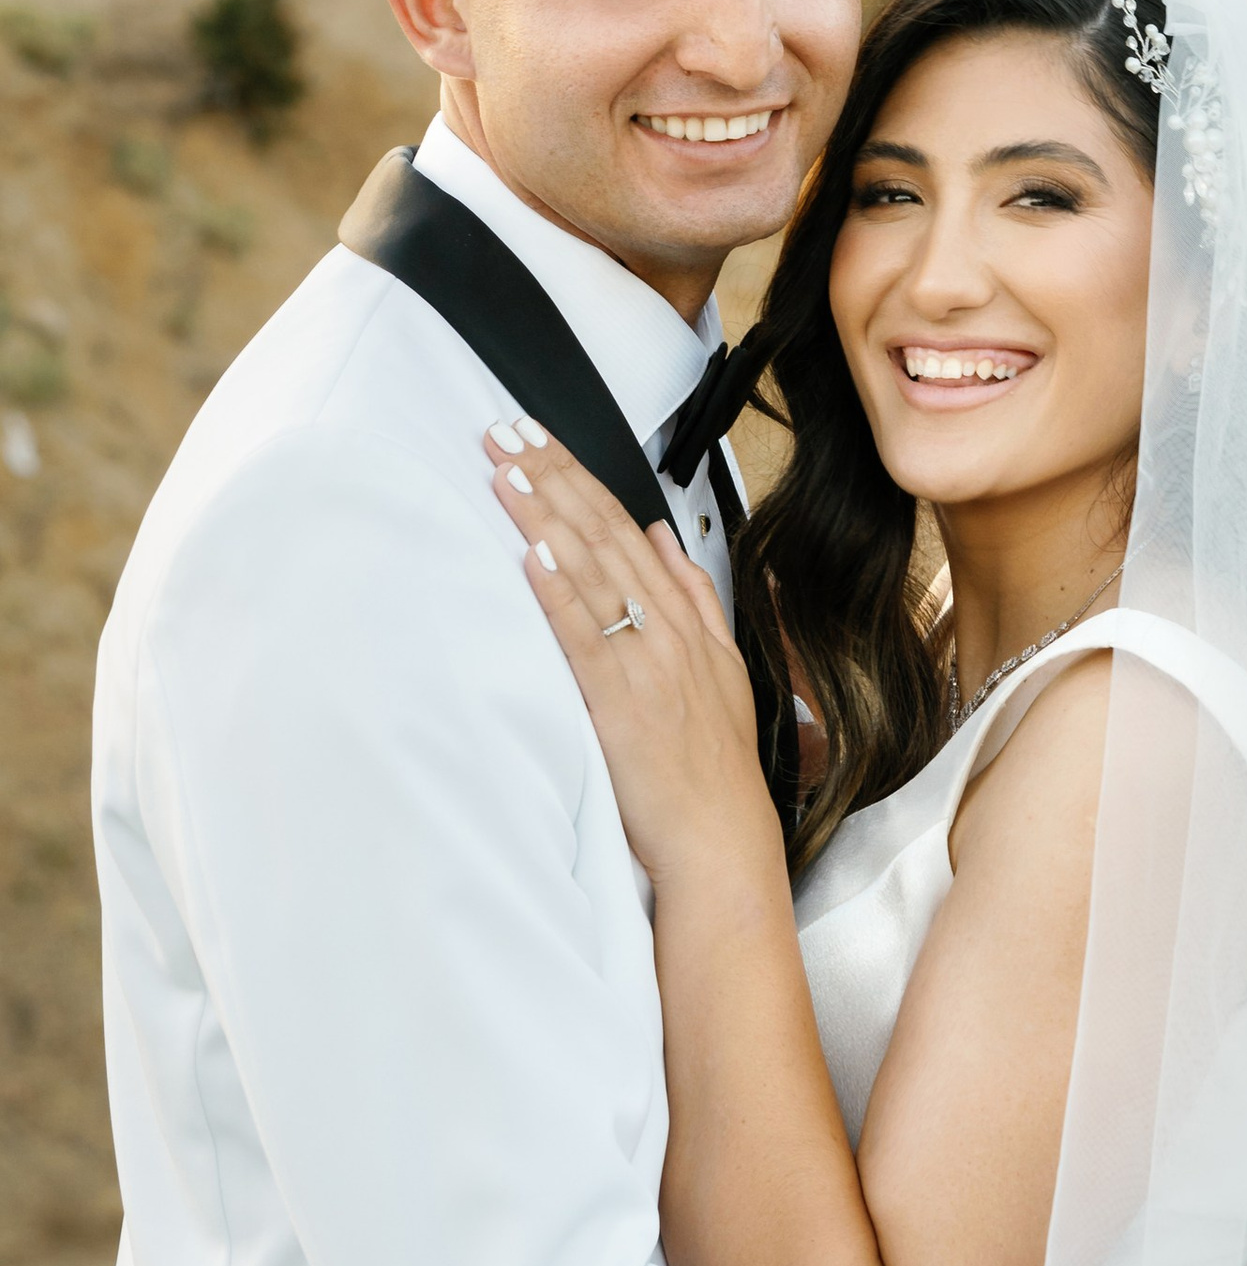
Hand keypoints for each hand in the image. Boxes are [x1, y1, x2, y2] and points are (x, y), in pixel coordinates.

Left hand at [485, 422, 770, 890]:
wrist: (721, 836)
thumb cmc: (712, 764)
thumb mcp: (721, 665)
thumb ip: (692, 595)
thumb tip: (661, 536)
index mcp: (686, 618)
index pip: (624, 528)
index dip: (580, 477)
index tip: (540, 438)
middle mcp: (667, 630)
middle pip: (603, 534)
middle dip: (552, 476)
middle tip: (505, 430)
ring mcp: (647, 663)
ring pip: (592, 573)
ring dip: (546, 516)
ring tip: (507, 471)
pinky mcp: (620, 703)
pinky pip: (586, 638)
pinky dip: (559, 593)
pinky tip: (533, 554)